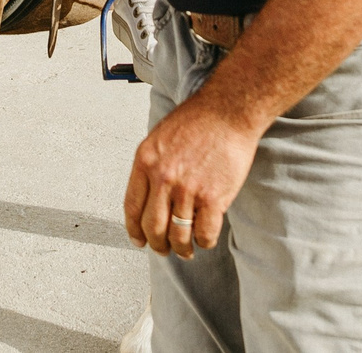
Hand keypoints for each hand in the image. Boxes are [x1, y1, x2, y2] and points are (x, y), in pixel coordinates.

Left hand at [123, 94, 261, 259]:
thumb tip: (149, 195)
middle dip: (157, 245)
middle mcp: (163, 178)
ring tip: (186, 250)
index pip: (132, 207)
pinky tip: (206, 238)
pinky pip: (204, 234)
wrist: (229, 111)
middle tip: (163, 249)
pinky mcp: (213, 198)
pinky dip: (204, 242)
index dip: (134, 230)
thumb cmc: (198, 120)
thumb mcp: (160, 137)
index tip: (139, 240)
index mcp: (145, 161)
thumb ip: (152, 166)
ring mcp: (188, 190)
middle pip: (153, 227)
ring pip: (178, 235)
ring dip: (181, 249)